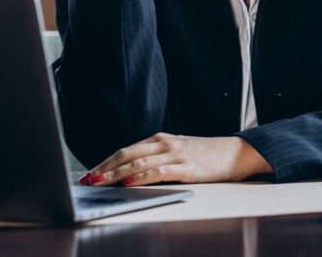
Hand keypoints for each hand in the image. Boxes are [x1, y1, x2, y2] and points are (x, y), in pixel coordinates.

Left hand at [78, 133, 272, 186]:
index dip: (105, 162)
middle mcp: (164, 143)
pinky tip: (128, 183)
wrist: (234, 152)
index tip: (89, 173)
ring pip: (138, 163)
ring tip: (100, 183)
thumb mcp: (177, 151)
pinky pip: (157, 172)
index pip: (125, 150)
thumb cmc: (205, 155)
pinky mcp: (186, 168)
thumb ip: (157, 157)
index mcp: (160, 139)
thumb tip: (130, 172)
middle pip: (126, 154)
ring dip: (116, 174)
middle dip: (104, 168)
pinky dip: (140, 177)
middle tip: (87, 180)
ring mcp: (175, 154)